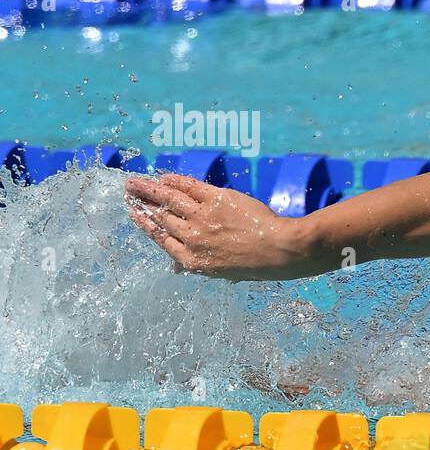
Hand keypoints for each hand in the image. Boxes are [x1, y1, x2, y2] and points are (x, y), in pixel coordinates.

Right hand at [125, 173, 312, 280]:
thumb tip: (176, 267)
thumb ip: (199, 264)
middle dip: (143, 204)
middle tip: (129, 193)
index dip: (145, 224)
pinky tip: (164, 177)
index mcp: (192, 260)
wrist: (279, 250)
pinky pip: (189, 187)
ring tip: (134, 183)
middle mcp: (191, 238)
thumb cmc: (256, 265)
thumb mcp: (222, 272)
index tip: (134, 214)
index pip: (160, 238)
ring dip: (148, 189)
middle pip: (161, 217)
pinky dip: (175, 181)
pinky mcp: (215, 199)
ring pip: (168, 200)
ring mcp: (201, 217)